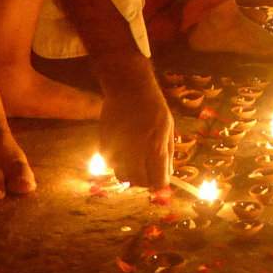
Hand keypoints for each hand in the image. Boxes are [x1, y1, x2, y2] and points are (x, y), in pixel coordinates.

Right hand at [99, 73, 173, 189]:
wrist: (128, 88)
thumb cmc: (153, 107)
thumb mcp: (168, 128)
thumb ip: (167, 154)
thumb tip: (168, 175)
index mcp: (155, 147)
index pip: (158, 180)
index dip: (160, 183)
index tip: (161, 180)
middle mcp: (134, 152)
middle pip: (139, 182)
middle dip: (146, 181)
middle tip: (149, 171)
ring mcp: (117, 149)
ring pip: (122, 176)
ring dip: (131, 173)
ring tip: (136, 160)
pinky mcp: (104, 145)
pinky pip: (111, 164)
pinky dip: (118, 163)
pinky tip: (124, 150)